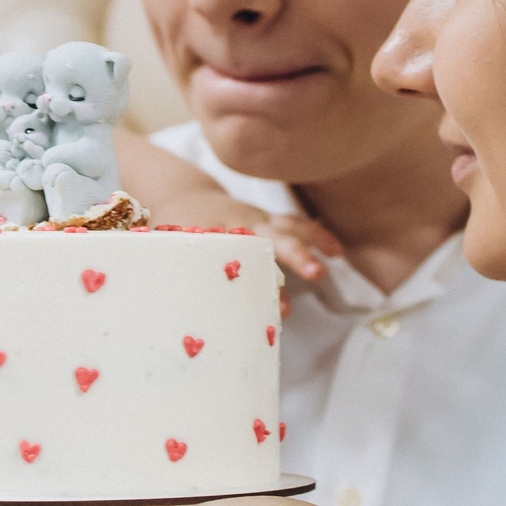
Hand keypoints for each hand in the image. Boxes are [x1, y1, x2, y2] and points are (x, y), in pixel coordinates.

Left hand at [144, 192, 340, 285]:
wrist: (185, 196)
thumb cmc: (177, 230)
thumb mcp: (168, 248)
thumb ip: (177, 270)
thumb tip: (175, 309)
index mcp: (215, 229)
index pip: (236, 250)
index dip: (252, 272)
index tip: (270, 295)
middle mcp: (242, 221)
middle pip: (271, 236)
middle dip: (294, 255)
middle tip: (316, 273)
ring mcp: (258, 219)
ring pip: (290, 225)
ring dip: (314, 239)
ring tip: (336, 256)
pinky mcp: (268, 221)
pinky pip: (296, 224)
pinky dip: (317, 234)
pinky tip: (336, 251)